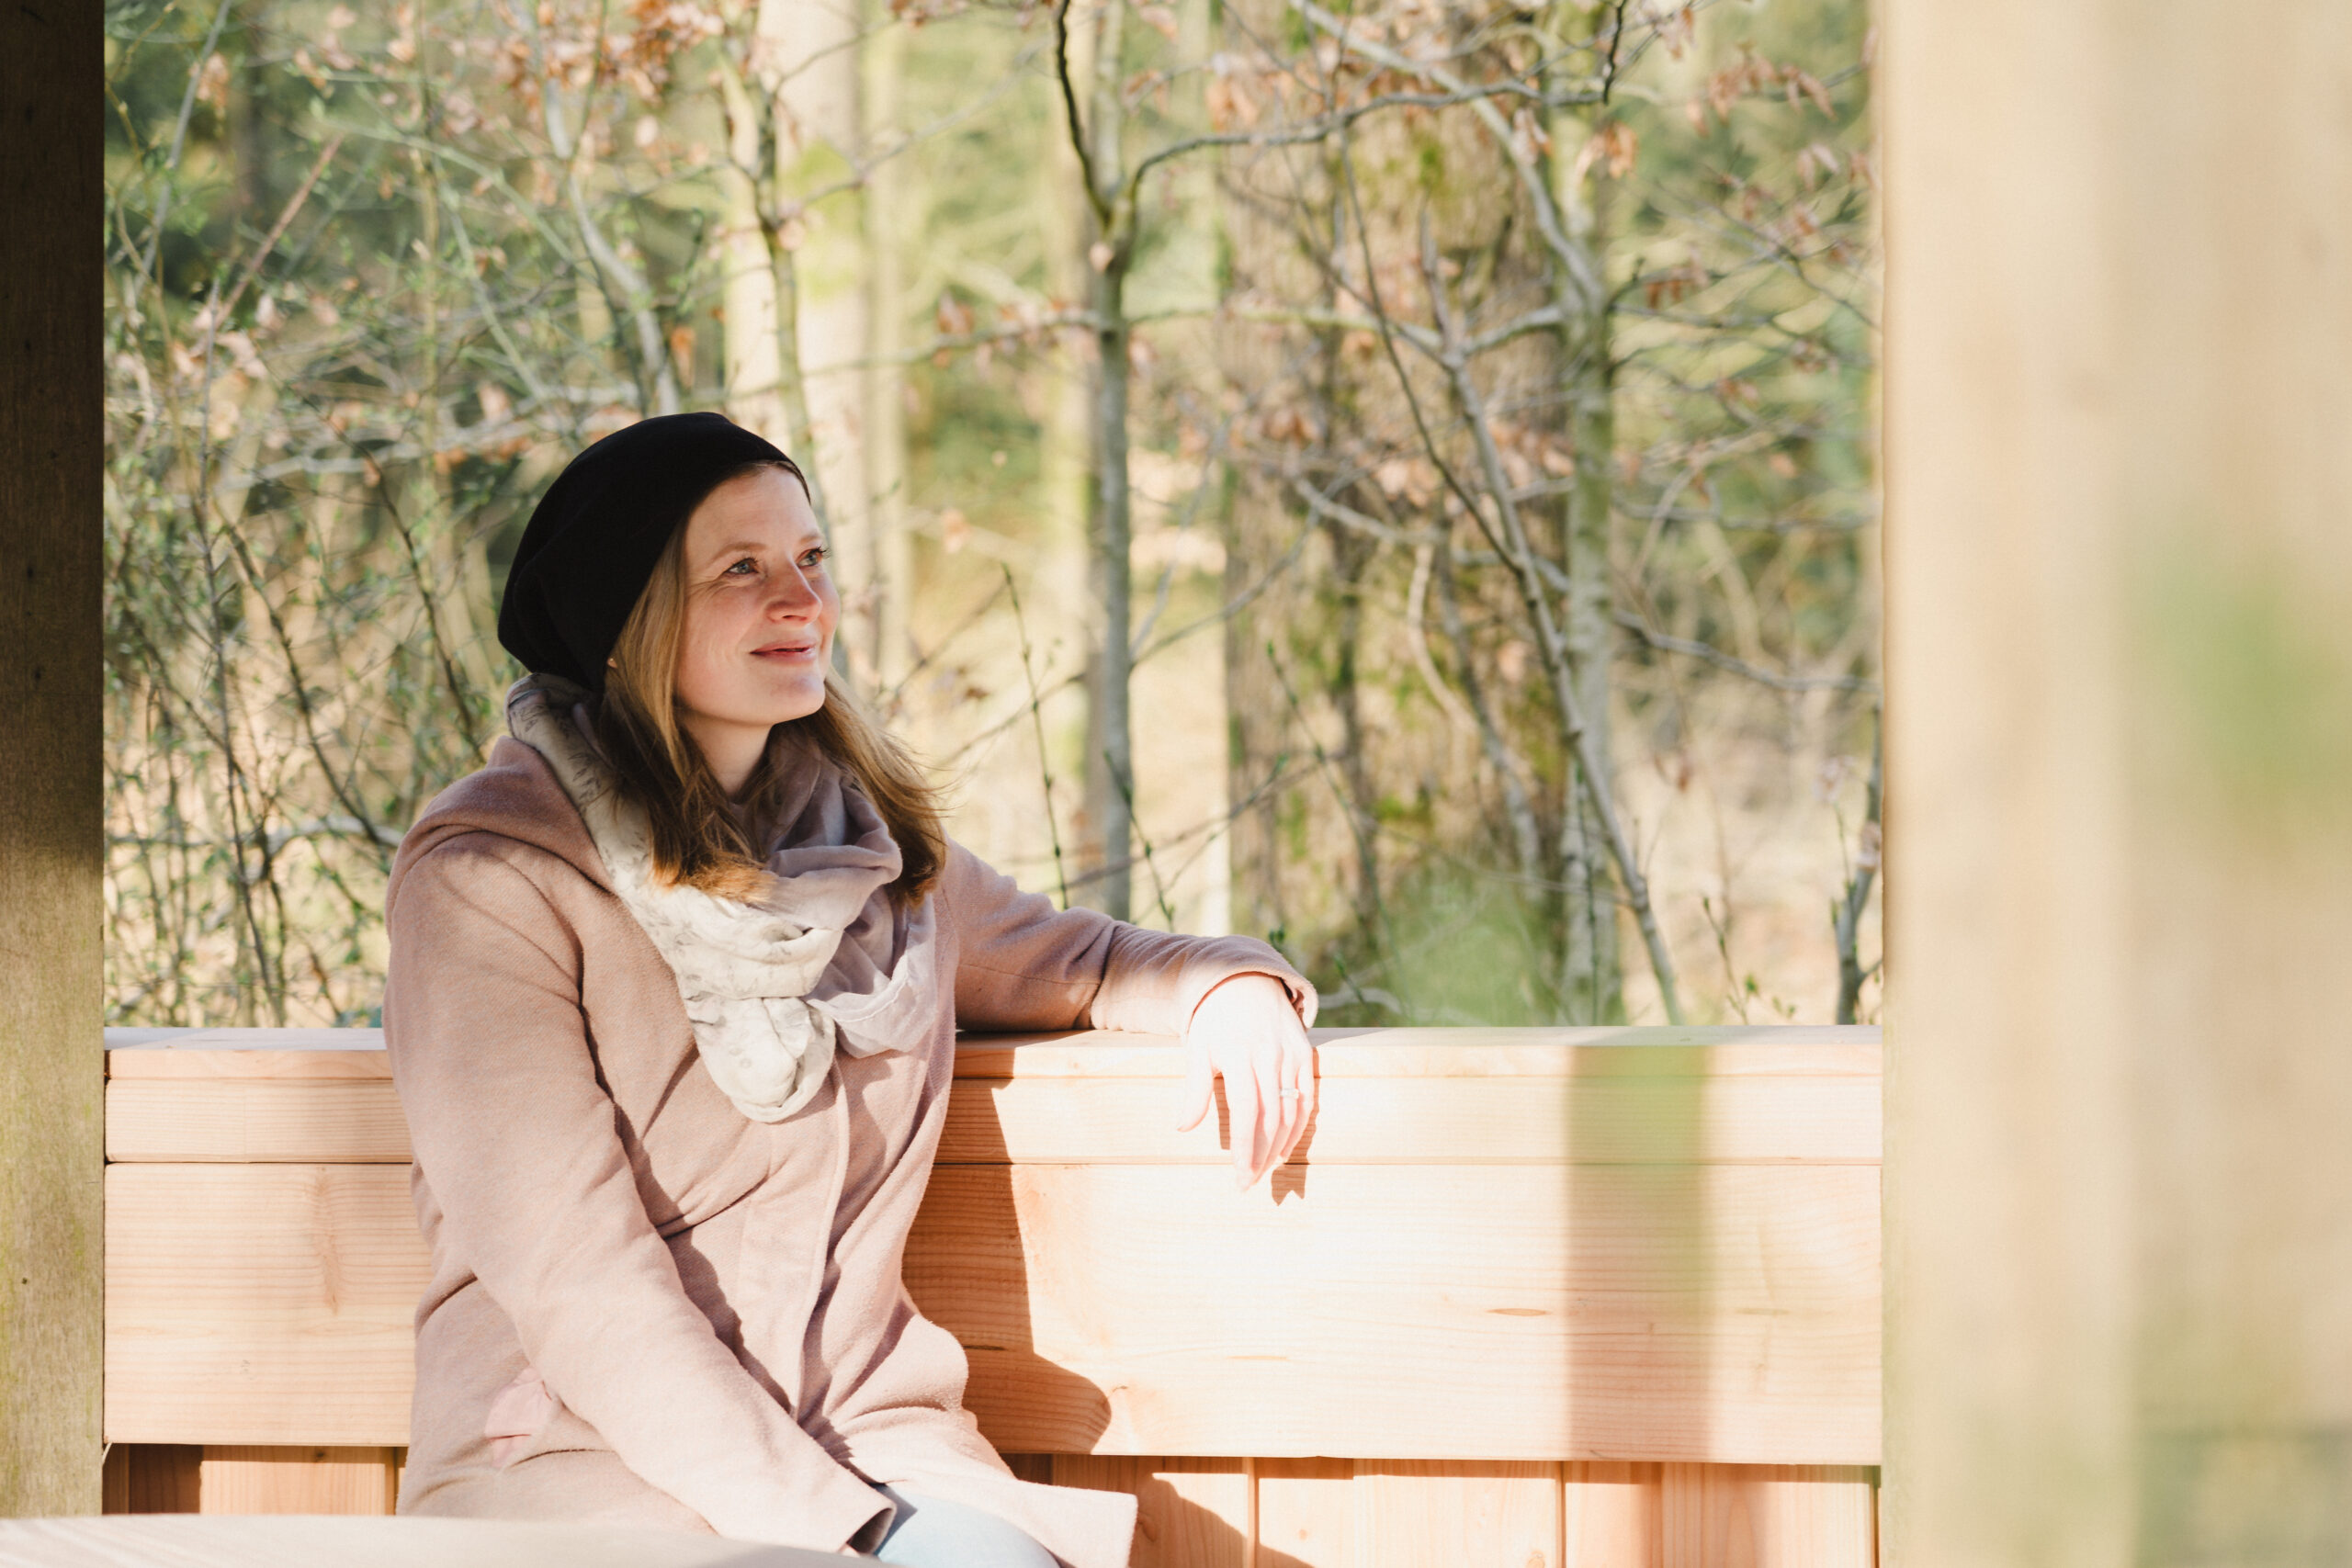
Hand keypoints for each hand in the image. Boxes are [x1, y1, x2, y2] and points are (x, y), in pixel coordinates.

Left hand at [1178, 973, 1316, 1188]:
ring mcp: (1290, 1055)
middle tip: (1248, 1183)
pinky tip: (1286, 1148)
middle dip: (1259, 1156)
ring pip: (1290, 1111)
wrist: (1245, 981)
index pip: (1245, 1112)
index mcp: (1238, 1055)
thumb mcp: (1197, 1048)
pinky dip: (1299, 1126)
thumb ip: (1195, 1089)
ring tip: (1264, 1170)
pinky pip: (1307, 1098)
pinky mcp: (1305, 1055)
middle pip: (1269, 1117)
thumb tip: (1183, 1128)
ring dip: (1279, 1146)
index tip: (1239, 1176)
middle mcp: (1269, 1056)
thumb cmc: (1214, 1019)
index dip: (1243, 1147)